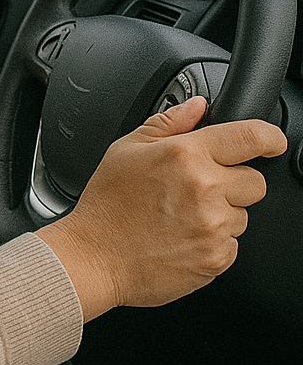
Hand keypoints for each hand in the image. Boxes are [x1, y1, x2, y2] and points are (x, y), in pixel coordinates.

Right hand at [36, 96, 286, 320]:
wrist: (94, 257)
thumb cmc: (106, 205)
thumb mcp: (125, 149)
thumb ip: (168, 123)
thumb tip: (198, 107)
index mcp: (184, 155)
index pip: (251, 137)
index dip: (268, 137)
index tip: (270, 141)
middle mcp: (205, 188)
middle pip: (255, 180)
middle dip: (233, 181)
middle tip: (197, 188)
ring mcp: (214, 226)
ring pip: (243, 214)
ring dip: (221, 213)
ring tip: (181, 216)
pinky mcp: (217, 257)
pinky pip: (232, 244)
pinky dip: (212, 241)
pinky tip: (181, 236)